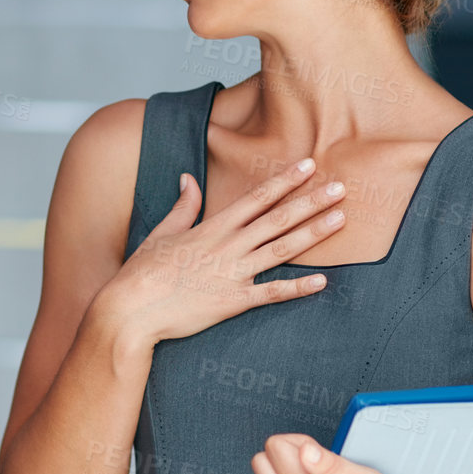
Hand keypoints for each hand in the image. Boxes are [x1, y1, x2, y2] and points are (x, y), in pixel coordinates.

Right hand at [104, 158, 345, 345]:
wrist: (131, 309)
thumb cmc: (142, 271)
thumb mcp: (162, 232)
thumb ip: (183, 206)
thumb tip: (189, 178)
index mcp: (212, 227)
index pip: (256, 197)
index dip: (285, 180)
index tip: (308, 165)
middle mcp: (228, 246)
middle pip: (277, 218)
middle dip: (311, 201)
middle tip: (341, 187)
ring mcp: (232, 273)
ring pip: (281, 249)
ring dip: (313, 233)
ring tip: (340, 219)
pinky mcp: (233, 302)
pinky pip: (271, 293)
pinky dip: (297, 288)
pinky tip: (322, 281)